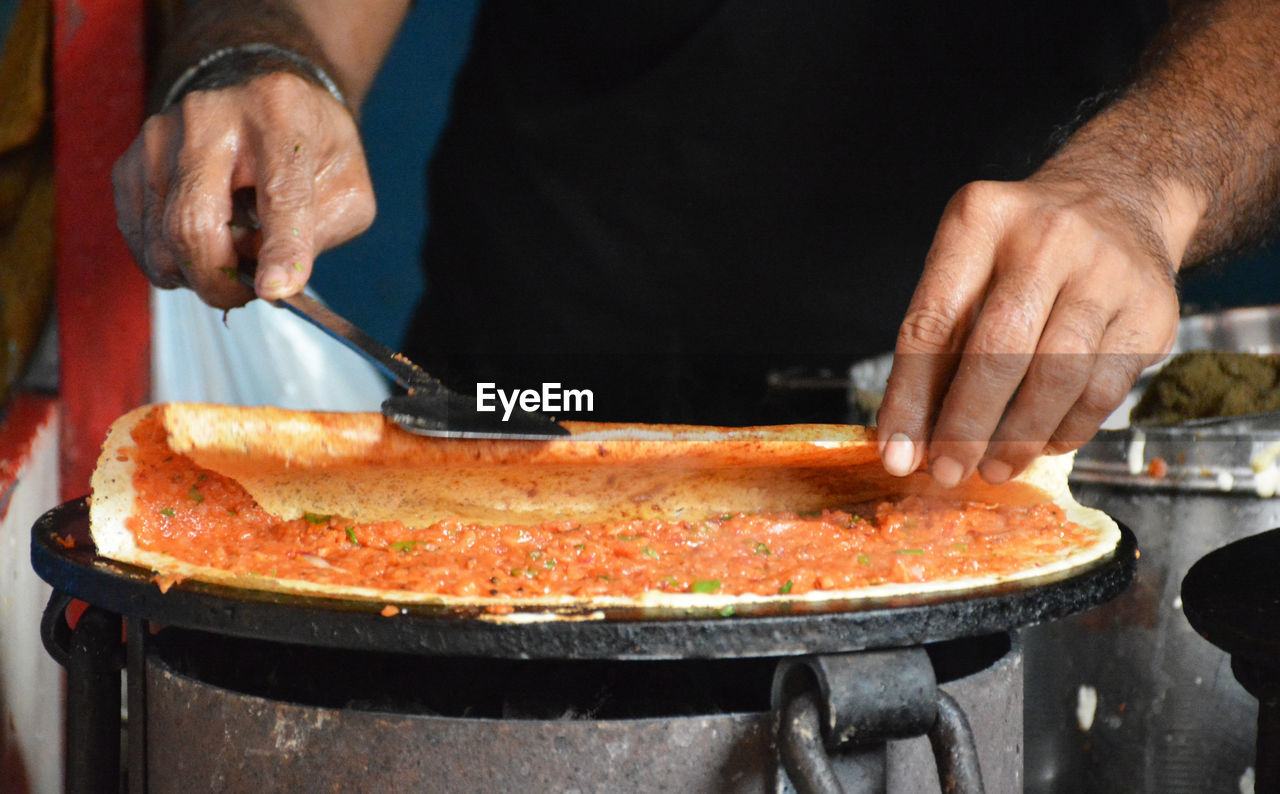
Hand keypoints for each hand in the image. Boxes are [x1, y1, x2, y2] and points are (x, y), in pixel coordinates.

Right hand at [112, 72, 375, 308]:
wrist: (255, 96)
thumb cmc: (309, 147)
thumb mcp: (345, 186)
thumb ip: (318, 233)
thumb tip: (273, 282)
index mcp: (280, 115)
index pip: (280, 193)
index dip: (279, 248)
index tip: (274, 290)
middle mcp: (209, 117)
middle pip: (194, 222)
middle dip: (219, 281)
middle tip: (247, 294)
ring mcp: (160, 137)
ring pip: (161, 240)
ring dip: (197, 274)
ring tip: (230, 261)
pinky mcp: (130, 162)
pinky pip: (141, 239)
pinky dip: (172, 262)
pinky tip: (203, 246)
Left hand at [876, 178, 1181, 486]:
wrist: (1118, 199)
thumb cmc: (1019, 251)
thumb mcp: (966, 266)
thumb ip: (938, 342)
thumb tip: (911, 440)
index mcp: (979, 219)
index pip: (932, 322)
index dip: (911, 398)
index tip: (899, 454)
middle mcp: (1046, 235)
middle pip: (998, 350)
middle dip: (966, 425)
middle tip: (949, 471)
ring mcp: (1107, 269)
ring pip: (1057, 375)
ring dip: (1019, 437)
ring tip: (994, 467)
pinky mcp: (1152, 308)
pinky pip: (1103, 388)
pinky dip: (1067, 428)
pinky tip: (1042, 444)